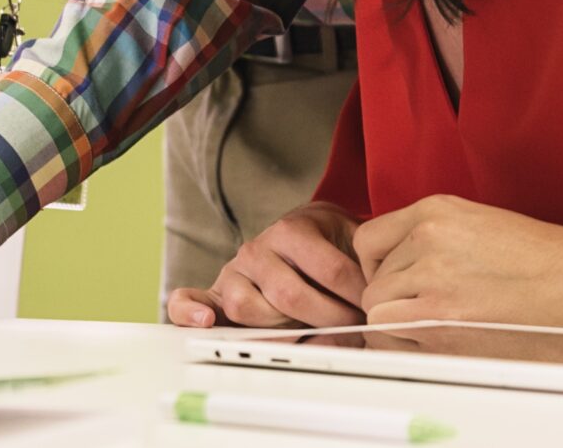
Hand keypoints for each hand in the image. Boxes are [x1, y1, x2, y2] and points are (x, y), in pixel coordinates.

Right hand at [169, 201, 367, 328]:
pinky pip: (188, 298)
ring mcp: (235, 271)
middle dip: (329, 319)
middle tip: (352, 328)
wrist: (308, 232)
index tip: (375, 310)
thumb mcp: (353, 246)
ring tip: (308, 333)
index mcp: (294, 229)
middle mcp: (258, 248)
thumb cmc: (333, 246)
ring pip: (250, 307)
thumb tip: (369, 321)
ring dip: (281, 329)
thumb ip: (360, 275)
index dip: (358, 297)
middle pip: (291, 295)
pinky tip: (204, 321)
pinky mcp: (217, 293)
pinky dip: (189, 310)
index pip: (330, 271)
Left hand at [352, 194, 562, 326]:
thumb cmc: (544, 259)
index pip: (369, 239)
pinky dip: (405, 344)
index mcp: (435, 211)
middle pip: (370, 278)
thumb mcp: (478, 224)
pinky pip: (392, 336)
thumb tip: (399, 265)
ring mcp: (432, 280)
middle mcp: (426, 239)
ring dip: (397, 322)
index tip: (394, 280)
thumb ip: (432, 238)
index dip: (378, 266)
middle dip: (389, 297)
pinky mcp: (441, 319)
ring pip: (377, 308)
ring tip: (435, 326)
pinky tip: (436, 341)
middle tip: (421, 309)